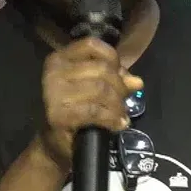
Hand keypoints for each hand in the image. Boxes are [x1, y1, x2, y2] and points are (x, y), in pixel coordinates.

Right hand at [35, 37, 142, 174]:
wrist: (53, 144)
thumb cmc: (73, 112)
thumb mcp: (92, 89)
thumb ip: (113, 79)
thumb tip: (137, 82)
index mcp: (59, 59)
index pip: (91, 45)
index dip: (112, 59)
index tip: (120, 76)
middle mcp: (54, 72)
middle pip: (102, 69)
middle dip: (120, 87)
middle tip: (124, 103)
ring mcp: (54, 93)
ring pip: (101, 89)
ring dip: (118, 105)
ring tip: (121, 116)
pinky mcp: (59, 115)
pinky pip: (95, 111)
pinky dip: (111, 118)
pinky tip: (117, 125)